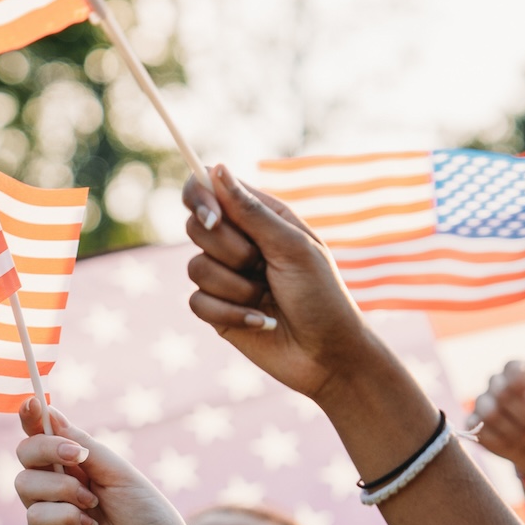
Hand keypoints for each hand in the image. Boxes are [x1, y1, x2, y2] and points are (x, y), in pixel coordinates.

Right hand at [12, 400, 203, 524]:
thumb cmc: (149, 517)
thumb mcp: (119, 471)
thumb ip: (83, 444)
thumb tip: (49, 413)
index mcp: (77, 465)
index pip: (43, 435)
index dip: (32, 417)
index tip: (32, 403)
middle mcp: (59, 486)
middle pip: (25, 454)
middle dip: (44, 447)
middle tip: (78, 455)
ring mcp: (51, 515)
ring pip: (24, 483)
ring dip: (62, 487)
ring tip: (93, 504)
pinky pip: (35, 516)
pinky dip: (64, 515)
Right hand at [182, 164, 386, 402]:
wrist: (329, 355)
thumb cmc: (322, 296)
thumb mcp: (291, 247)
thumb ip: (251, 211)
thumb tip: (217, 169)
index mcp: (260, 217)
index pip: (210, 189)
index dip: (200, 196)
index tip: (213, 217)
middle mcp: (238, 243)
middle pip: (196, 226)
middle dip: (228, 250)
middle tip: (260, 264)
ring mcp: (225, 276)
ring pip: (195, 267)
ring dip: (235, 287)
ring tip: (267, 298)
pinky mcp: (216, 309)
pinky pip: (197, 302)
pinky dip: (231, 313)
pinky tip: (262, 322)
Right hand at [472, 361, 524, 478]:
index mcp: (517, 371)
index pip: (513, 370)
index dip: (523, 385)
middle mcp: (497, 383)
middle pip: (503, 394)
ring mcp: (483, 402)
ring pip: (491, 414)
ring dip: (517, 431)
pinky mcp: (474, 423)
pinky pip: (481, 431)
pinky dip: (503, 441)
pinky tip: (515, 444)